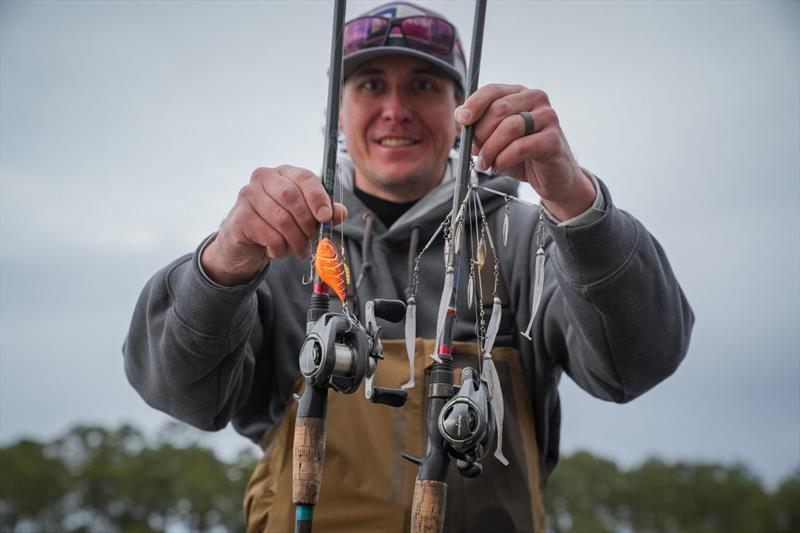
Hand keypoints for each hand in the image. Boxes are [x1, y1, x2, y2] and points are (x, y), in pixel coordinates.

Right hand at [202, 165, 346, 285]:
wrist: (245, 245)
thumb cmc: (277, 226)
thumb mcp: (303, 218)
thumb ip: (323, 213)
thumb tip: (341, 213)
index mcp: (283, 173)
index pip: (304, 177)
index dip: (318, 197)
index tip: (326, 217)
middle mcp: (263, 179)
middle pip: (293, 197)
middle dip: (307, 223)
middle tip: (313, 239)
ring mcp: (248, 196)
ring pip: (282, 219)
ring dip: (296, 240)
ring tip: (299, 250)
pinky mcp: (240, 217)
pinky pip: (270, 236)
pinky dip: (280, 249)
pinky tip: (277, 251)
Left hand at [454, 84, 595, 220]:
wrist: (553, 177)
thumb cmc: (523, 156)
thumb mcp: (495, 139)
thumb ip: (480, 127)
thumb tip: (461, 118)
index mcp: (520, 94)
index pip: (493, 90)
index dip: (474, 104)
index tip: (461, 120)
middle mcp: (536, 100)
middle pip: (499, 109)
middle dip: (481, 134)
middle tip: (477, 152)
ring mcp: (548, 117)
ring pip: (509, 127)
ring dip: (491, 149)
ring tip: (486, 164)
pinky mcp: (553, 139)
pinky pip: (520, 147)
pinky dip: (503, 159)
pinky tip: (499, 166)